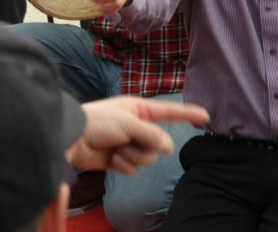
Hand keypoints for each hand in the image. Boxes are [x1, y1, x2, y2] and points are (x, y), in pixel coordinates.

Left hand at [67, 96, 209, 173]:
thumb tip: (169, 147)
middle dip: (145, 144)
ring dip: (132, 155)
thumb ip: (152, 134)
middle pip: (159, 142)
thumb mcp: (128, 122)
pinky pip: (134, 168)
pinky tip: (110, 158)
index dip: (188, 114)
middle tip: (129, 139)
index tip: (206, 116)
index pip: (170, 112)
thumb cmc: (97, 121)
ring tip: (115, 148)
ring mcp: (129, 143)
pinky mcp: (121, 160)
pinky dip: (123, 165)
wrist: (71, 138)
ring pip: (148, 157)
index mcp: (140, 109)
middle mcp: (137, 126)